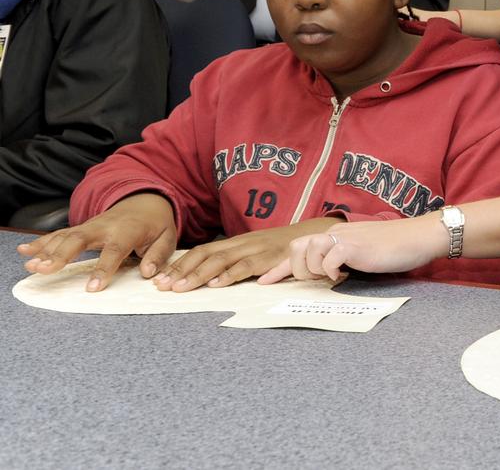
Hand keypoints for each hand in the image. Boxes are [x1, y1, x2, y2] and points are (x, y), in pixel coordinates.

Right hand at [16, 194, 176, 291]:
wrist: (145, 201)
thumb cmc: (156, 223)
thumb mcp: (167, 236)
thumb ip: (158, 254)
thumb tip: (149, 273)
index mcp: (128, 230)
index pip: (114, 250)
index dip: (104, 268)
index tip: (92, 287)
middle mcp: (105, 226)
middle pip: (80, 239)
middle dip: (61, 254)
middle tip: (46, 270)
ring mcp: (89, 226)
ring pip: (64, 236)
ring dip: (46, 250)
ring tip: (31, 266)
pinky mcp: (80, 228)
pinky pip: (58, 234)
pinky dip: (41, 242)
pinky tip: (25, 251)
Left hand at [153, 217, 341, 291]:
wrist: (314, 235)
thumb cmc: (283, 249)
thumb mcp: (256, 252)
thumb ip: (237, 261)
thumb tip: (210, 277)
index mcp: (236, 242)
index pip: (202, 251)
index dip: (180, 264)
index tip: (160, 278)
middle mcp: (241, 243)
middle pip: (205, 254)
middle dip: (181, 270)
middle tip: (162, 286)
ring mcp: (255, 249)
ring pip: (220, 260)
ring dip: (198, 274)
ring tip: (181, 287)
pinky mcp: (269, 257)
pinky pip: (246, 266)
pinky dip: (230, 275)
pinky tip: (216, 285)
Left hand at [258, 215, 446, 284]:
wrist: (418, 237)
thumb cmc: (395, 247)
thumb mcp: (362, 252)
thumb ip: (343, 257)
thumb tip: (329, 274)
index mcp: (335, 235)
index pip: (298, 248)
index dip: (278, 268)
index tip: (264, 283)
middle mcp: (335, 233)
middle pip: (296, 246)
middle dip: (297, 269)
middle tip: (316, 280)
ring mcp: (344, 237)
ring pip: (307, 249)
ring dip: (313, 269)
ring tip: (331, 277)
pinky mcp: (355, 245)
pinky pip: (329, 257)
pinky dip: (331, 270)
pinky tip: (343, 275)